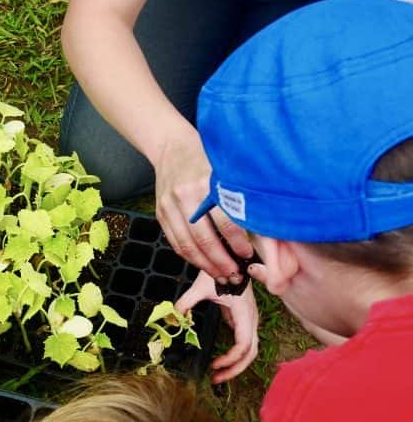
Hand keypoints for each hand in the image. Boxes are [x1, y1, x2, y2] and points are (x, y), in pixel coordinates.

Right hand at [154, 129, 252, 282]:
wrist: (170, 147)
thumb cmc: (205, 158)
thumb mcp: (224, 170)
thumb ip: (237, 195)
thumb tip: (260, 226)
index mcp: (205, 184)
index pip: (225, 221)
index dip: (237, 243)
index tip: (248, 255)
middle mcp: (185, 196)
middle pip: (204, 238)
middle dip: (221, 261)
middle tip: (234, 274)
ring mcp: (169, 205)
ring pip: (187, 244)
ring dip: (204, 264)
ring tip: (220, 274)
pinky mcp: (160, 213)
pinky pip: (175, 241)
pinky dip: (189, 257)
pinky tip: (202, 263)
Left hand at [176, 272, 258, 382]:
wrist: (233, 260)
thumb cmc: (220, 272)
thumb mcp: (200, 287)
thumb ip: (186, 302)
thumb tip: (173, 319)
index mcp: (244, 313)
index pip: (244, 344)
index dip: (231, 358)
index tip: (214, 364)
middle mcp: (251, 320)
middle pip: (251, 353)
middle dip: (235, 369)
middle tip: (216, 379)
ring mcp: (249, 321)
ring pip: (250, 351)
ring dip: (236, 365)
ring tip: (218, 375)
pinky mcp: (243, 321)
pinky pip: (244, 344)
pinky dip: (235, 356)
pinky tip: (220, 361)